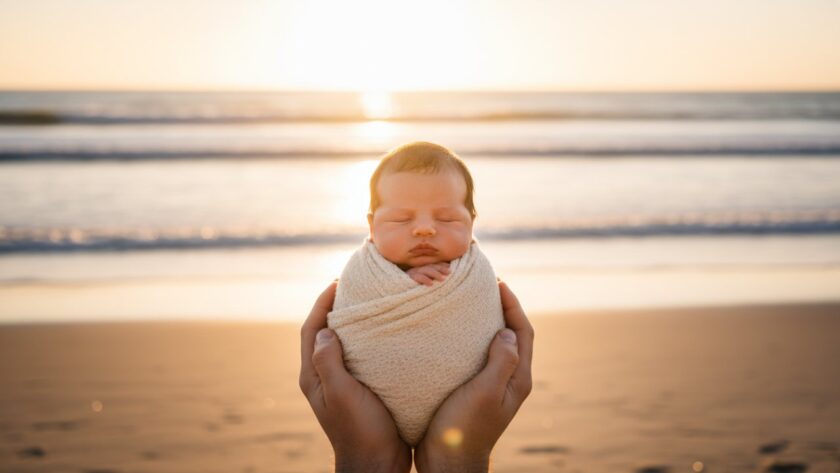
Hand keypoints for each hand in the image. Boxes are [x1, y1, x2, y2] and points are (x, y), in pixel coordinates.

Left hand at [299, 282, 411, 472]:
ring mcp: (340, 384)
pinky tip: (383, 332)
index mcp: (313, 376)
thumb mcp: (342, 393)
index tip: (338, 281)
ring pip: (340, 342)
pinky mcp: (359, 389)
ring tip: (369, 301)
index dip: (321, 303)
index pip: (310, 329)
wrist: (377, 464)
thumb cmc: (360, 430)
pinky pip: (357, 355)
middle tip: (354, 285)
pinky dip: (365, 338)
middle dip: (334, 306)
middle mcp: (322, 377)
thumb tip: (324, 329)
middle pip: (322, 332)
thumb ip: (328, 361)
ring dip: (350, 321)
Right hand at [407, 262, 450, 285]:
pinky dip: (424, 280)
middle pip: (431, 266)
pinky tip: (431, 284)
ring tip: (443, 279)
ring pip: (426, 270)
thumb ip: (431, 277)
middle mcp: (418, 268)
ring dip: (435, 274)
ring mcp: (413, 272)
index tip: (450, 267)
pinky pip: (417, 277)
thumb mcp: (423, 280)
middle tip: (449, 272)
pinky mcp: (408, 278)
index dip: (442, 265)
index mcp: (422, 268)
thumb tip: (444, 276)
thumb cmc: (412, 286)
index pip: (433, 264)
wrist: (397, 288)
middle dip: (441, 269)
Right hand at [414, 281, 533, 472]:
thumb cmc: (465, 429)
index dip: (514, 305)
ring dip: (487, 321)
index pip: (524, 332)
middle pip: (514, 335)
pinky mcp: (475, 389)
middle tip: (484, 286)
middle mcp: (510, 380)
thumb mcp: (485, 392)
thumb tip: (508, 331)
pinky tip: (454, 332)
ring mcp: (493, 385)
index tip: (499, 284)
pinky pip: (479, 355)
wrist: (448, 462)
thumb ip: (502, 361)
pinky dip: (472, 338)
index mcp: (519, 379)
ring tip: (469, 302)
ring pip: (496, 344)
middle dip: (503, 308)